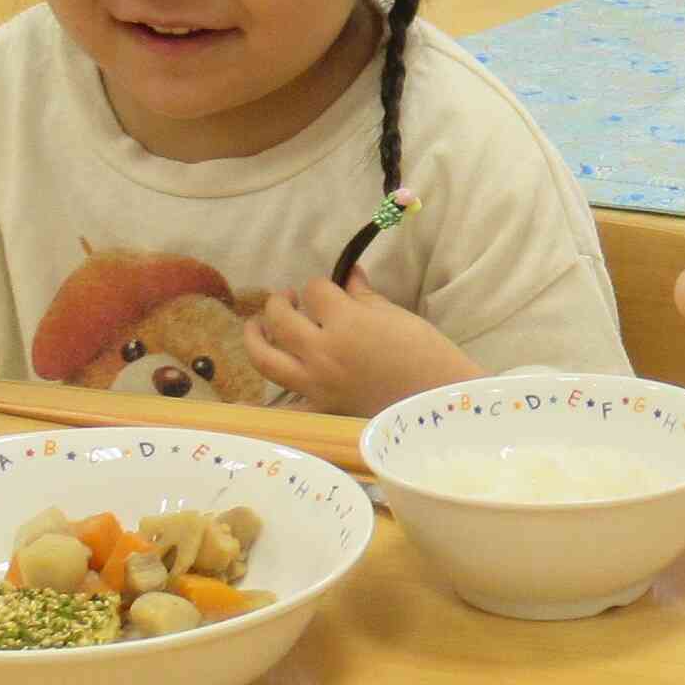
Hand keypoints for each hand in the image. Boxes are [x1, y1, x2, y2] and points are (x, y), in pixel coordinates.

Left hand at [241, 272, 475, 416]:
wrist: (437, 398)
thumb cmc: (425, 352)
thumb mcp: (395, 315)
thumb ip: (364, 296)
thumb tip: (350, 275)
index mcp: (344, 321)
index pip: (316, 290)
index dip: (322, 285)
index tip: (331, 289)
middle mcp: (321, 351)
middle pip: (280, 318)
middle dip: (281, 301)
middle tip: (289, 298)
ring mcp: (316, 382)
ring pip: (265, 358)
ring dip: (254, 337)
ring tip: (256, 326)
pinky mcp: (321, 407)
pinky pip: (284, 408)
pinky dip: (264, 406)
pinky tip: (247, 401)